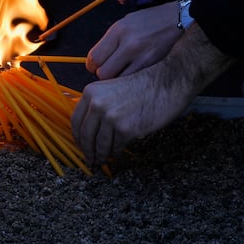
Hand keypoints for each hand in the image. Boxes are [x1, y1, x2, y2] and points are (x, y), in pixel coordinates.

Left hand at [72, 24, 234, 164]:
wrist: (166, 83)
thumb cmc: (143, 86)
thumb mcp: (111, 88)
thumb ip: (98, 103)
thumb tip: (88, 125)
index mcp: (91, 92)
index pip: (76, 120)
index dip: (77, 136)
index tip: (80, 144)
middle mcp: (97, 104)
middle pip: (85, 134)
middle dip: (87, 149)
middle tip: (89, 158)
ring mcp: (110, 117)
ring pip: (99, 143)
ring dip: (100, 154)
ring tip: (101, 159)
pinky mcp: (125, 129)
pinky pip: (116, 146)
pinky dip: (115, 152)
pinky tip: (116, 153)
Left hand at [87, 2, 181, 78]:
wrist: (181, 19)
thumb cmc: (152, 21)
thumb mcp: (126, 22)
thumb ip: (110, 41)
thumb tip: (96, 61)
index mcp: (119, 30)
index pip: (94, 58)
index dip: (92, 67)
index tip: (96, 67)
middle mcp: (129, 43)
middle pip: (103, 73)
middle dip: (103, 76)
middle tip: (110, 72)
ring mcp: (143, 57)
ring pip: (117, 82)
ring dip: (117, 82)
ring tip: (124, 74)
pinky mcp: (154, 67)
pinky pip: (133, 83)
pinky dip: (130, 83)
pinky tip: (135, 77)